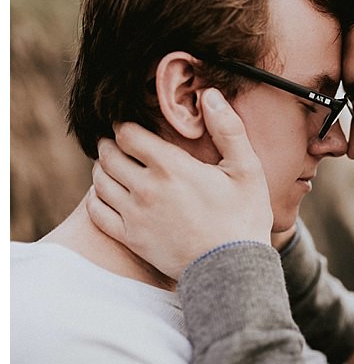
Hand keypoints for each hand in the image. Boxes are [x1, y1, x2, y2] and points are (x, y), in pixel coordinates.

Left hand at [86, 88, 272, 279]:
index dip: (125, 125)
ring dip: (103, 168)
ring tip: (114, 165)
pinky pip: (97, 212)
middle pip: (108, 154)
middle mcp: (145, 188)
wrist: (233, 269)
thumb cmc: (244, 216)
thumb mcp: (247, 168)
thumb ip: (228, 129)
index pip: (127, 133)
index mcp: (171, 166)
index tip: (131, 126)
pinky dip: (97, 197)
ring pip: (100, 181)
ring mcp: (135, 216)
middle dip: (111, 144)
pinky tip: (108, 194)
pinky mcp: (131, 239)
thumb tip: (210, 94)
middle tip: (120, 143)